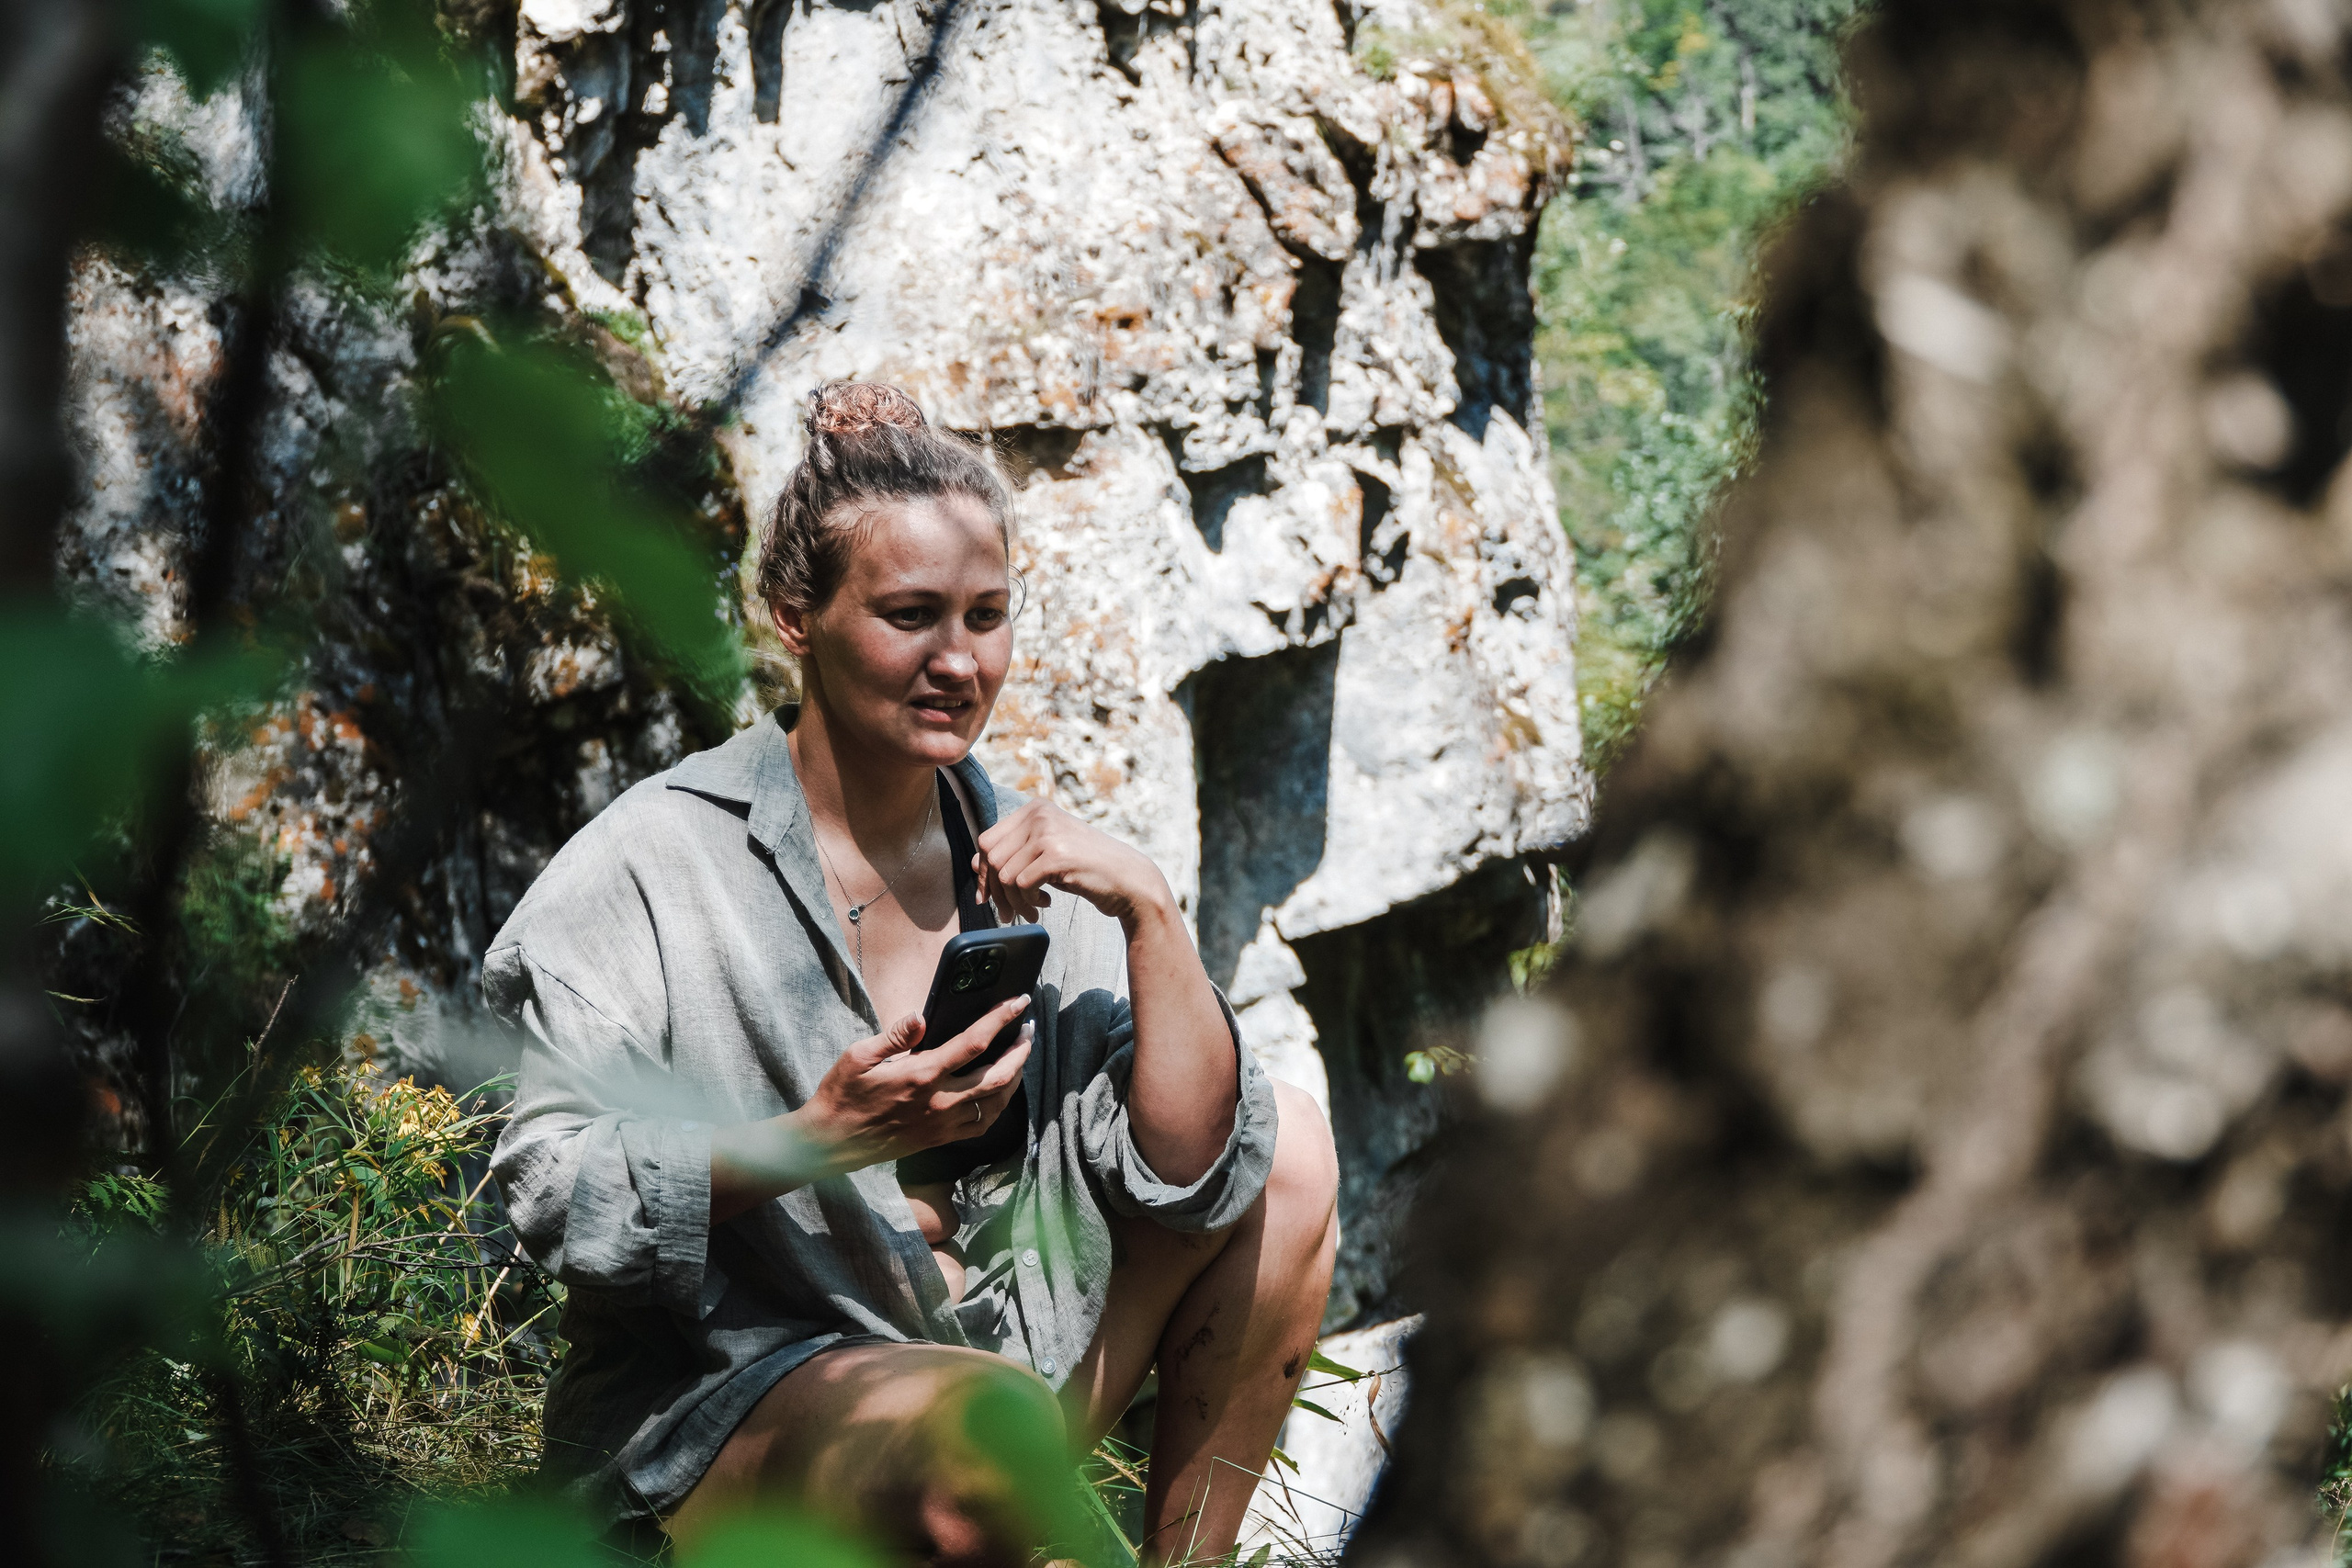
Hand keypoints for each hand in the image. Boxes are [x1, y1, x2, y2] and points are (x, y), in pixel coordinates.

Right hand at [780, 997, 1032, 1170]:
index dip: (1001, 1019)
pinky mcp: (939, 1138)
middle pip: (997, 1076)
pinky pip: (981, 1125)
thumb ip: (894, 1036)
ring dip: (1015, 1078)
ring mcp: (942, 1123)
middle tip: (1028, 1030)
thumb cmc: (842, 1095)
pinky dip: (998, 1106)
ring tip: (1020, 1057)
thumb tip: (920, 1016)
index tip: (1019, 1002)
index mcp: (921, 1075)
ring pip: (995, 1103)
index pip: (973, 1043)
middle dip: (1020, 1050)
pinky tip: (1000, 1092)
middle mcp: (938, 1101)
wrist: (831, 1143)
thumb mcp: (857, 1056)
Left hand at [974, 799, 1174, 929]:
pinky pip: (1020, 884)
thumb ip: (1014, 854)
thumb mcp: (1047, 854)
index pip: (988, 840)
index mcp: (1035, 808)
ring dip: (1014, 901)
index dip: (984, 872)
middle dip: (996, 891)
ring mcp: (1048, 833)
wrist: (1129, 880)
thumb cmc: (1087, 868)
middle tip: (1009, 912)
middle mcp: (1039, 815)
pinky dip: (1029, 901)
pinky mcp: (1056, 855)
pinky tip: (1046, 903)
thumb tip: (975, 864)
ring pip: (1004, 875)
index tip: (989, 897)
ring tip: (1032, 909)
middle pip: (991, 857)